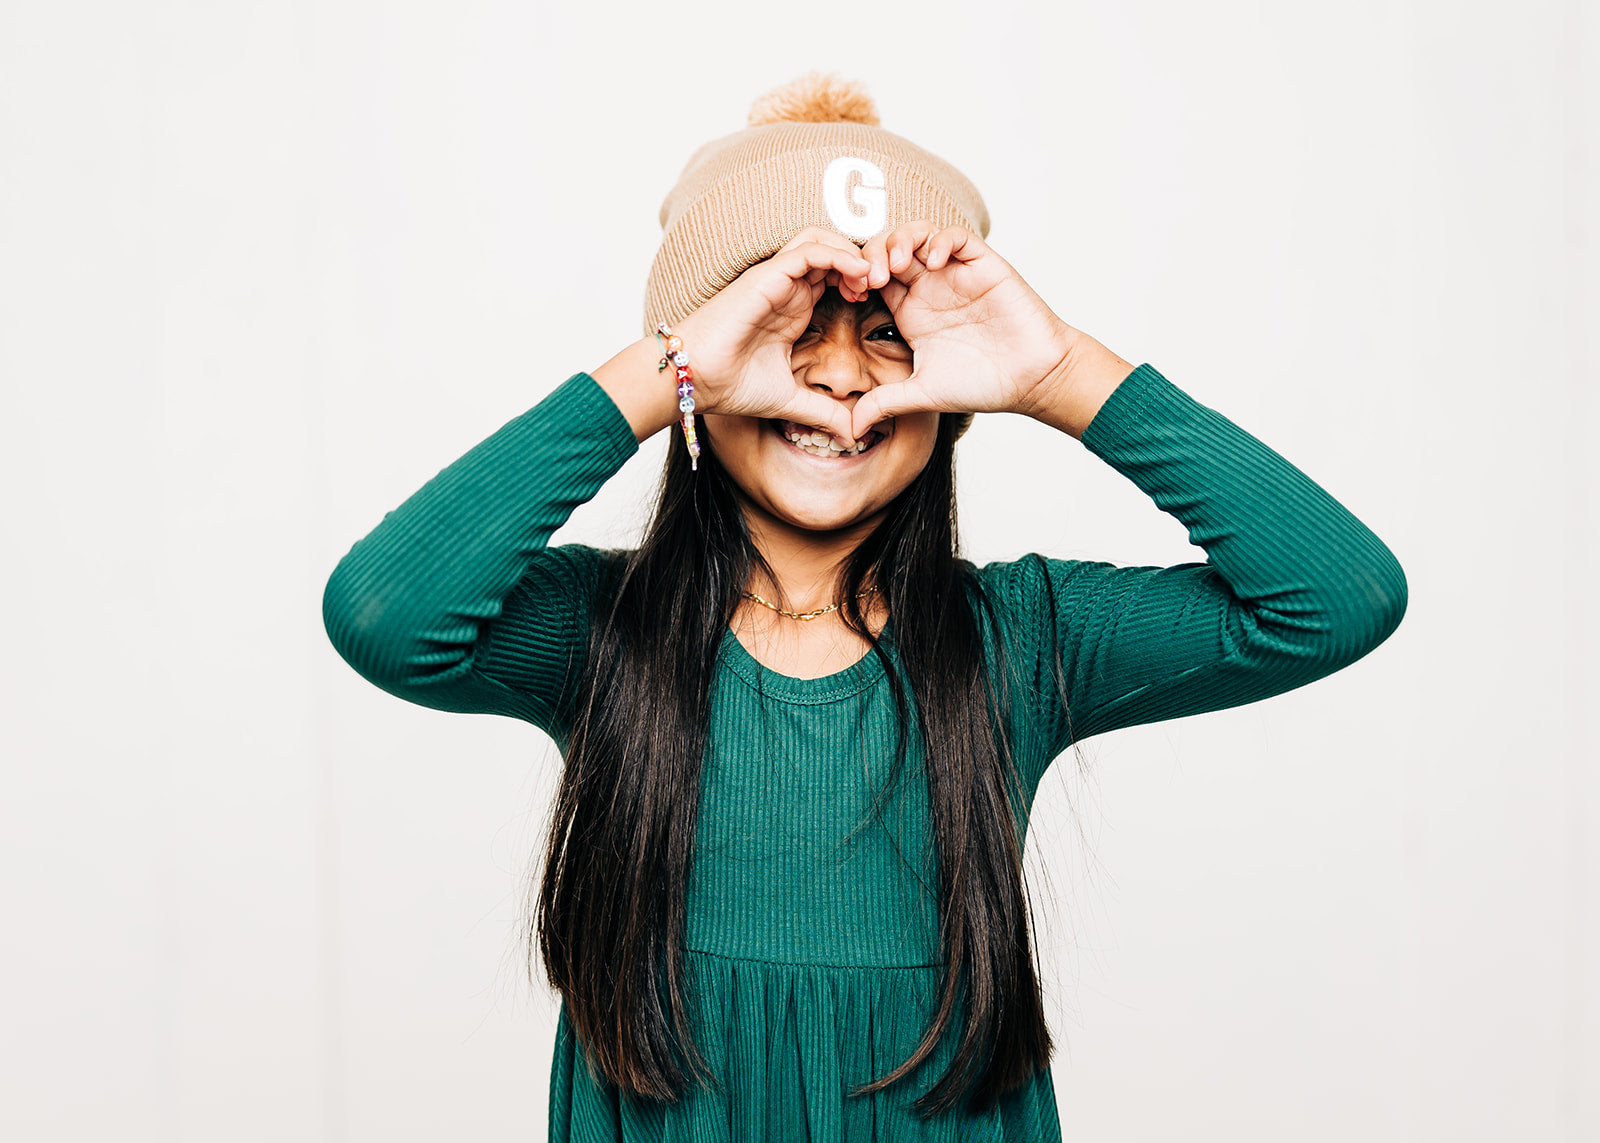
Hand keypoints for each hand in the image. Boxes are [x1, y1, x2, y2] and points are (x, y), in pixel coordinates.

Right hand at [673, 227, 871, 445]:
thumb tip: (853, 434)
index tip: (875, 305)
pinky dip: (837, 255)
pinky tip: (857, 275)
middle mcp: (786, 289)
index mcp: (792, 309)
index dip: (860, 283)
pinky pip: (808, 250)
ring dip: (851, 254)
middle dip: (861, 263)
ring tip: (870, 279)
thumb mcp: (790, 401)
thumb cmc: (729, 385)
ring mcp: (776, 279)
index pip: (833, 277)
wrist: (694, 380)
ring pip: (821, 241)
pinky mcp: (767, 276)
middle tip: (880, 288)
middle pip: (831, 252)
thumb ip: (824, 413)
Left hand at [847, 221, 1079, 439]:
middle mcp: (929, 288)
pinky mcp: (982, 264)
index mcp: (910, 312)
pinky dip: (940, 241)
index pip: (872, 278)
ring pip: (918, 234)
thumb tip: (852, 428)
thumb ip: (886, 402)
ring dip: (901, 241)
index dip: (855, 278)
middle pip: (888, 249)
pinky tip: (933, 263)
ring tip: (897, 265)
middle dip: (872, 255)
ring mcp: (954, 274)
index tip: (852, 295)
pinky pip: (956, 236)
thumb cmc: (983, 384)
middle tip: (871, 278)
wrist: (1032, 378)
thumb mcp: (923, 393)